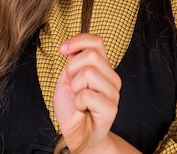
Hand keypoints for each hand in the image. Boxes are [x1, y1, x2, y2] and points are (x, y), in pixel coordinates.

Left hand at [53, 34, 122, 151]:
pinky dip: (77, 102)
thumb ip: (73, 62)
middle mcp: (112, 77)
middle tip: (73, 85)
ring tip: (78, 98)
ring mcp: (113, 92)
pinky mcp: (111, 108)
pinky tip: (81, 109)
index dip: (77, 40)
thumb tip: (71, 47)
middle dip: (72, 69)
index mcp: (103, 67)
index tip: (62, 49)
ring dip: (75, 87)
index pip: (96, 41)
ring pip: (88, 73)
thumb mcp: (68, 79)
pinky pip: (86, 95)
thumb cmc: (73, 108)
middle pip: (91, 55)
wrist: (78, 135)